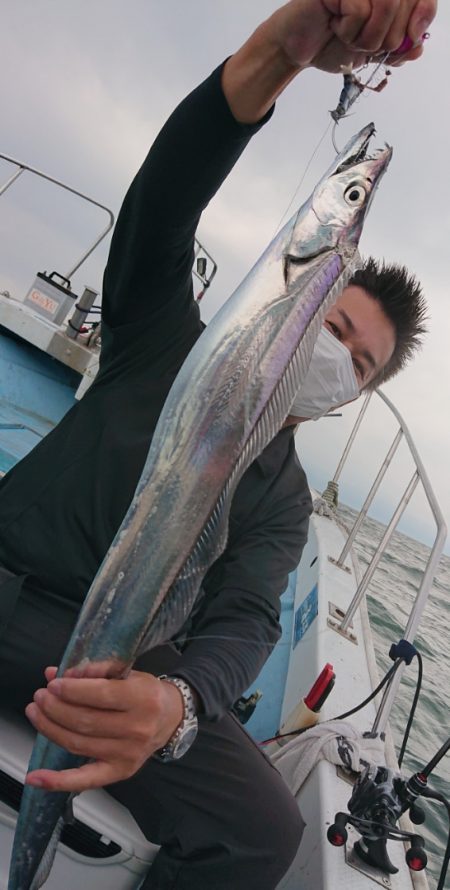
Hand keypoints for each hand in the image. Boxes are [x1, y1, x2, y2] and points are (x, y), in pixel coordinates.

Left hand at [24, 667, 183, 791]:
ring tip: (36, 713)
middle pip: (85, 721)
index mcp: (142, 698)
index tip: (53, 684)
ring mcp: (127, 754)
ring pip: (78, 743)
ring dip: (50, 728)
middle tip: (40, 696)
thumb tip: (59, 674)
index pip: (100, 695)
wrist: (170, 718)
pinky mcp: (119, 772)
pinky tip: (34, 777)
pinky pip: (84, 780)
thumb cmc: (145, 692)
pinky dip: (57, 781)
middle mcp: (137, 729)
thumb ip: (95, 670)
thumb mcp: (128, 672)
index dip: (71, 690)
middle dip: (55, 708)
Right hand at [223, 0, 435, 121]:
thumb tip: (417, 44)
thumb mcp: (374, 52)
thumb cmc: (332, 45)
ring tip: (350, 38)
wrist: (298, 51)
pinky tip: (335, 27)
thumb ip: (400, 47)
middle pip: (405, 3)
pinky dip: (349, 30)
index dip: (422, 15)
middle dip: (389, 38)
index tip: (411, 38)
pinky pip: (360, 10)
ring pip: (386, 6)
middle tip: (366, 45)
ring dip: (369, 36)